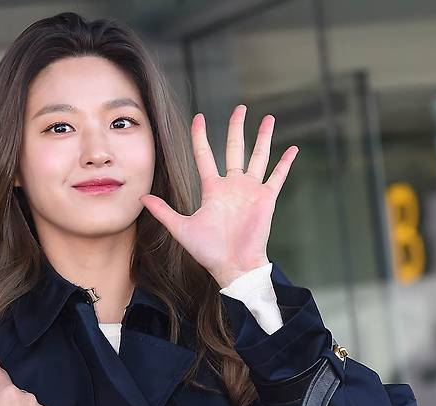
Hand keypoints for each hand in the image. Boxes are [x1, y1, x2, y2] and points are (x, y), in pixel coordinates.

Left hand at [140, 105, 298, 287]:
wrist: (232, 267)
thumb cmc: (208, 251)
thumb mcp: (181, 228)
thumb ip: (163, 211)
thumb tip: (141, 196)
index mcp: (212, 189)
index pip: (205, 155)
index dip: (201, 136)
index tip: (199, 117)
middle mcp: (232, 185)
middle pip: (235, 148)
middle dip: (237, 127)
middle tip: (240, 108)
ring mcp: (251, 191)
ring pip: (258, 157)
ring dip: (263, 138)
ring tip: (267, 118)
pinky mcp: (266, 199)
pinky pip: (277, 176)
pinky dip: (285, 163)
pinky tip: (293, 148)